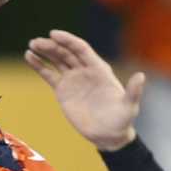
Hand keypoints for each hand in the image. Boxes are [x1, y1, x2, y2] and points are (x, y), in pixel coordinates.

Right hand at [25, 29, 145, 149]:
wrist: (108, 135)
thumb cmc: (121, 119)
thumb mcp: (128, 106)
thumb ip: (133, 91)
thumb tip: (141, 76)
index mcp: (99, 69)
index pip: (81, 49)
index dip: (68, 40)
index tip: (53, 34)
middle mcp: (84, 70)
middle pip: (66, 52)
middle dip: (52, 45)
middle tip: (36, 41)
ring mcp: (73, 79)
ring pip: (56, 60)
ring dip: (44, 51)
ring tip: (31, 46)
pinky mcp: (63, 90)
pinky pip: (49, 74)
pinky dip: (39, 65)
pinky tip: (29, 57)